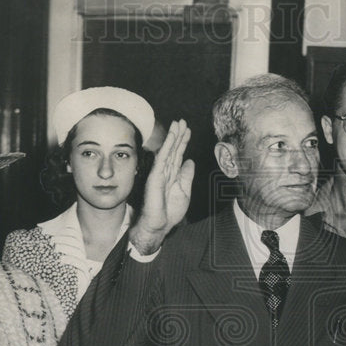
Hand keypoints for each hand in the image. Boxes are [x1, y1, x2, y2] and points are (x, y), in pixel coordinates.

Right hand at [133, 120, 194, 254]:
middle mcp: (166, 172)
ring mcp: (160, 173)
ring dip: (173, 136)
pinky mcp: (156, 176)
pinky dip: (168, 146)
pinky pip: (163, 158)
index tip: (188, 130)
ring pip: (168, 151)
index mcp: (172, 175)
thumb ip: (186, 176)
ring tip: (178, 123)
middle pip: (173, 149)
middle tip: (183, 121)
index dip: (183, 142)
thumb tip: (189, 161)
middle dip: (178, 135)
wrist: (160, 225)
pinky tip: (172, 136)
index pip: (178, 155)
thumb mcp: (184, 191)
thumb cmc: (170, 212)